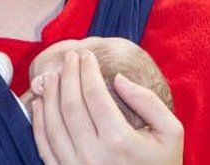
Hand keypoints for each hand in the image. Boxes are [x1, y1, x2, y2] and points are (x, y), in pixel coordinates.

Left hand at [30, 50, 182, 164]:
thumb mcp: (171, 132)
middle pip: (71, 105)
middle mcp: (93, 155)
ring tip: (52, 75)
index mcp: (119, 140)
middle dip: (68, 75)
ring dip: (49, 95)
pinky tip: (38, 103)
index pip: (94, 94)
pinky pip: (44, 146)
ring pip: (53, 123)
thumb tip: (119, 78)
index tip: (86, 55)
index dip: (88, 70)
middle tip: (70, 58)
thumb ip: (149, 101)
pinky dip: (38, 123)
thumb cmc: (162, 163)